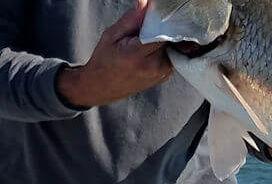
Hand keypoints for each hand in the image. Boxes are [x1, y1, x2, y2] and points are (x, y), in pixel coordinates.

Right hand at [56, 0, 171, 107]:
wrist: (100, 87)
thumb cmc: (103, 62)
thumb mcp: (111, 36)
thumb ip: (131, 19)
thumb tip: (147, 3)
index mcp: (137, 56)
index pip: (163, 29)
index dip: (160, 20)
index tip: (153, 17)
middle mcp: (152, 67)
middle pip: (169, 35)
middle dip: (159, 30)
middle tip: (141, 35)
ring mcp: (161, 73)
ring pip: (172, 44)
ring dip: (161, 40)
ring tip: (142, 46)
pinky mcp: (165, 75)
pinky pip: (171, 53)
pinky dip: (162, 49)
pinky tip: (148, 54)